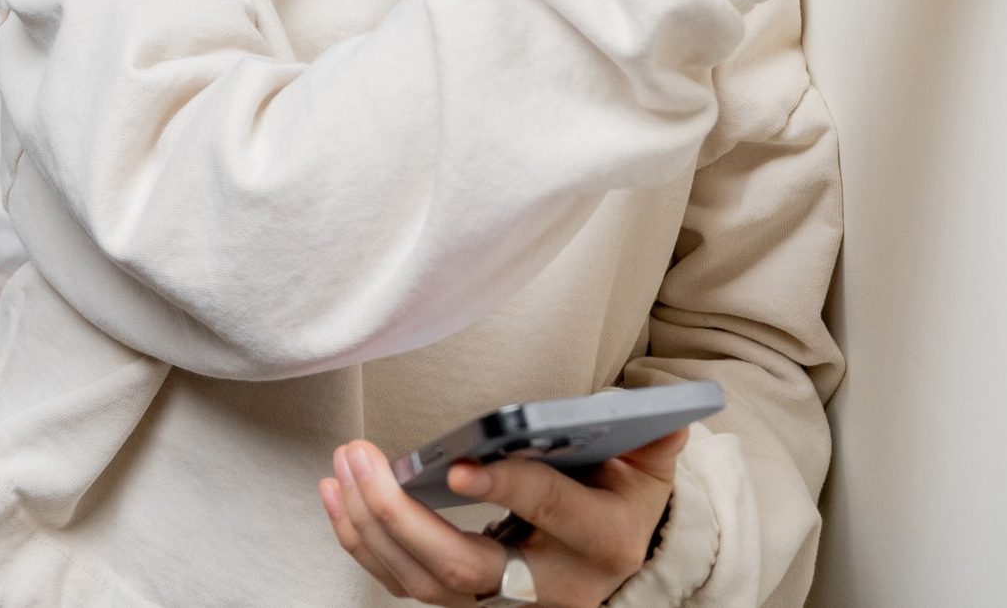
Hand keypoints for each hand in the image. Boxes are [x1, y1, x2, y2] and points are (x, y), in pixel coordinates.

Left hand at [318, 430, 687, 604]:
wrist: (620, 568)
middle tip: (361, 458)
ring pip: (424, 584)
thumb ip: (652, 442)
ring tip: (343, 468)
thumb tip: (666, 417)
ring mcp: (504, 605)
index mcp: (599, 542)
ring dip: (371, 526)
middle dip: (402, 515)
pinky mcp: (468, 605)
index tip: (456, 466)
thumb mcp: (648, 472)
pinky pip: (407, 586)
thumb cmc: (623, 504)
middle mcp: (549, 587)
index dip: (503, 487)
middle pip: (464, 568)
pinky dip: (365, 544)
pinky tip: (339, 499)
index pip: (546, 512)